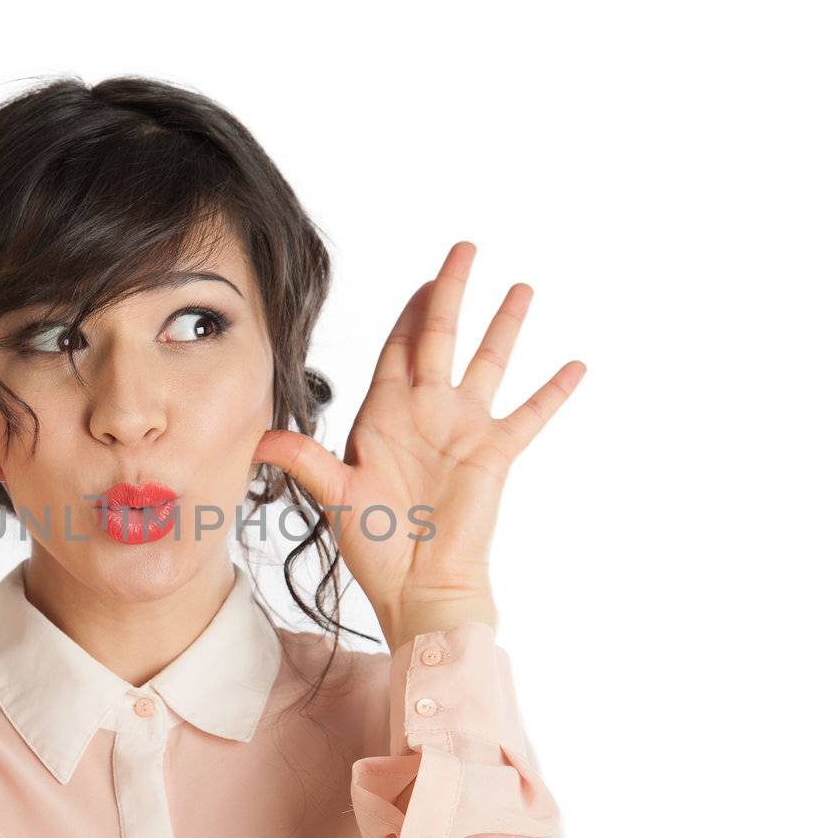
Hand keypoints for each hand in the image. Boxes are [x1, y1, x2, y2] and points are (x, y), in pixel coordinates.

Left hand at [253, 242, 583, 651]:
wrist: (417, 587)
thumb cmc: (374, 547)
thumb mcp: (334, 494)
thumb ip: (303, 458)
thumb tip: (261, 439)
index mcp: (385, 415)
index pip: (399, 348)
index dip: (410, 312)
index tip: (424, 279)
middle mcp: (426, 412)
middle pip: (441, 338)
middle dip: (451, 293)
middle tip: (463, 250)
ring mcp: (463, 430)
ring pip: (488, 363)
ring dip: (504, 325)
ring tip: (521, 287)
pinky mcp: (494, 454)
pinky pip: (529, 414)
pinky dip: (553, 391)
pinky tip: (576, 364)